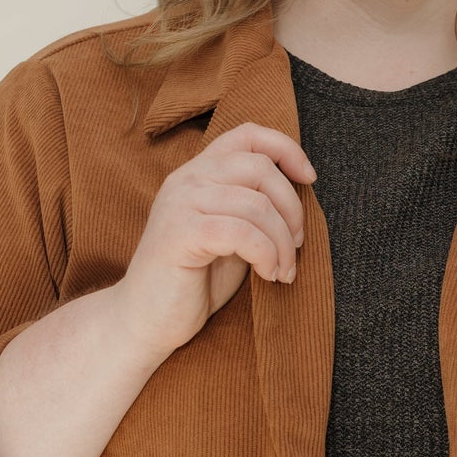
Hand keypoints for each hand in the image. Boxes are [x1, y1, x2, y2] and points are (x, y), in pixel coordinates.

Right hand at [113, 120, 317, 362]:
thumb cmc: (194, 281)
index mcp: (198, 173)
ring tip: (282, 270)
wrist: (146, 322)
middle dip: (292, 209)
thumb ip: (254, 208)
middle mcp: (186, 179)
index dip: (286, 149)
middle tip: (296, 246)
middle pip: (260, 168)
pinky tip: (268, 276)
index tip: (309, 179)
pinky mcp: (180, 233)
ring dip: (282, 242)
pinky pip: (243, 233)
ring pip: (257, 205)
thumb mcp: (232, 235)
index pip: (247, 134)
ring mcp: (180, 203)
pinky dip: (267, 255)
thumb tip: (299, 192)